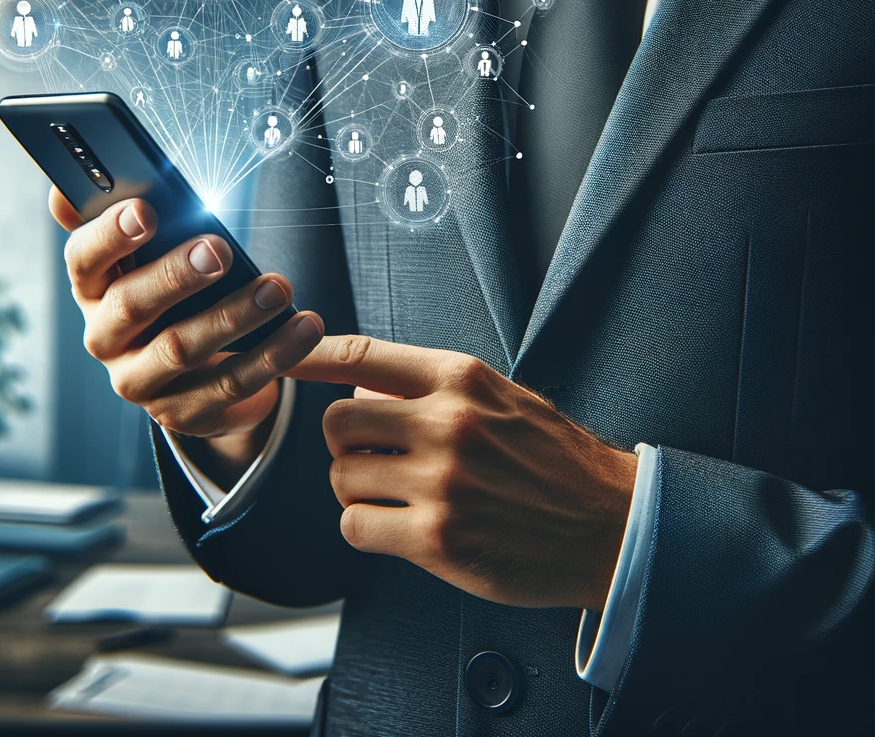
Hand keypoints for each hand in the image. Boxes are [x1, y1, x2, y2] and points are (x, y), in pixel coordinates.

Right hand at [48, 188, 323, 452]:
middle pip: (131, 305)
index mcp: (91, 289)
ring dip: (235, 316)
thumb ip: (116, 216)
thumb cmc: (172, 293)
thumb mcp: (147, 256)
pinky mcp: (181, 415)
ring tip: (279, 288)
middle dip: (177, 275)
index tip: (146, 209)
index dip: (111, 234)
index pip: (84, 259)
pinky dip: (272, 356)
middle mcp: (105, 339)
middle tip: (219, 249)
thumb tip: (66, 185)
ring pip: (182, 348)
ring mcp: (140, 382)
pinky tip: (304, 327)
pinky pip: (228, 386)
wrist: (194, 372)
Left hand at [291, 336, 636, 611]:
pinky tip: (396, 527)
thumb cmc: (555, 459)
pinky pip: (356, 526)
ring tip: (394, 495)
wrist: (611, 524)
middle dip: (345, 442)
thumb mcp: (503, 398)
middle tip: (372, 456)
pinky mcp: (438, 539)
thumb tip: (360, 389)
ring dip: (356, 488)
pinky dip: (365, 527)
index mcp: (461, 379)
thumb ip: (433, 388)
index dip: (313, 356)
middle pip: (337, 422)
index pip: (365, 356)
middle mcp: (448, 423)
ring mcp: (442, 483)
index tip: (285, 356)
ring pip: (343, 477)